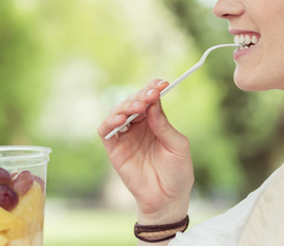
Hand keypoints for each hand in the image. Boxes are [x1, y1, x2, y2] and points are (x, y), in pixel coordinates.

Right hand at [97, 79, 193, 223]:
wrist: (168, 199)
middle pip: (133, 102)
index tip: (162, 83)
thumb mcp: (178, 146)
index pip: (150, 100)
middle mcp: (138, 127)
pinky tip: (120, 118)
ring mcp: (125, 137)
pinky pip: (105, 131)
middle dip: (141, 95)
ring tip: (139, 106)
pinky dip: (109, 121)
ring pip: (117, 112)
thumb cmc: (178, 172)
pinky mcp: (114, 150)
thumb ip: (164, 125)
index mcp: (155, 122)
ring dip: (126, 105)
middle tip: (151, 94)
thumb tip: (153, 103)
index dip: (153, 88)